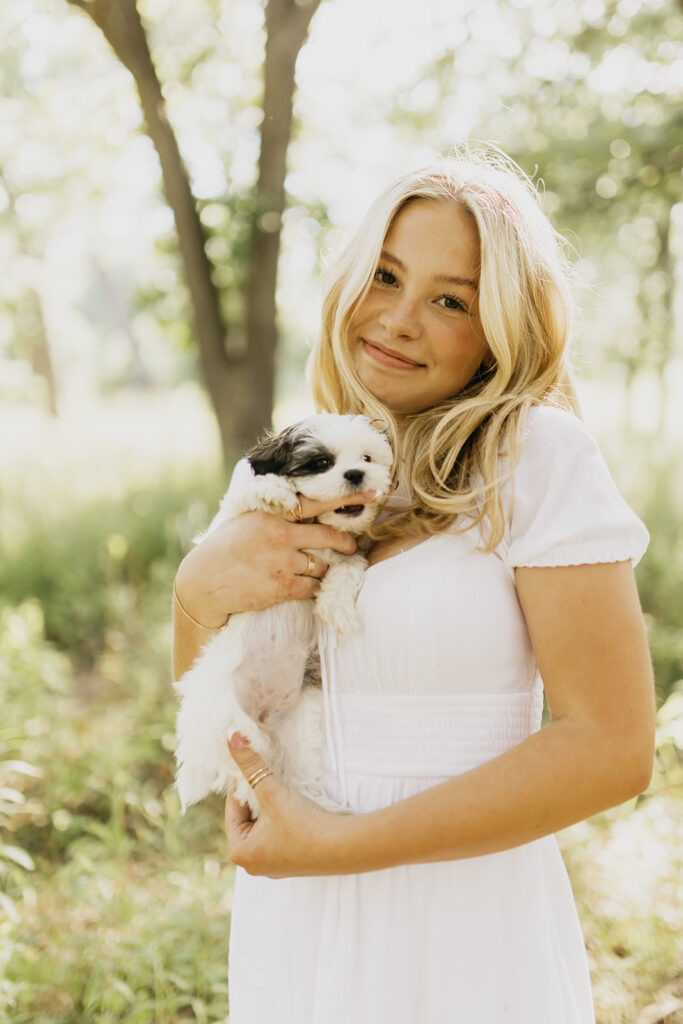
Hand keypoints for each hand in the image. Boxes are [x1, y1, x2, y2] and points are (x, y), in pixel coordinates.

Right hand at [175, 489, 376, 626]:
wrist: (203, 581)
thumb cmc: (227, 548)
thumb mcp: (249, 519)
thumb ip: (277, 513)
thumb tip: (308, 506)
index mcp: (272, 514)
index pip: (317, 501)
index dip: (348, 497)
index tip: (373, 493)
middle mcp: (279, 535)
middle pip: (329, 536)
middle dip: (346, 543)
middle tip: (351, 546)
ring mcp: (281, 562)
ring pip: (322, 565)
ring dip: (323, 568)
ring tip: (310, 569)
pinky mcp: (282, 587)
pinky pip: (312, 587)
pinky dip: (312, 587)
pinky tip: (301, 585)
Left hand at [224, 733, 344, 877]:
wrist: (345, 847)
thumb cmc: (305, 825)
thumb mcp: (273, 792)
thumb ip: (251, 765)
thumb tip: (232, 738)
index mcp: (240, 852)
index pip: (233, 807)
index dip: (240, 782)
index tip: (246, 761)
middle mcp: (252, 864)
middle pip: (247, 816)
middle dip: (255, 794)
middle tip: (263, 770)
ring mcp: (272, 864)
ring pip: (263, 823)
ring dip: (269, 804)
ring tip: (278, 786)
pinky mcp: (290, 860)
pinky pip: (277, 832)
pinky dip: (281, 816)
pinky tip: (291, 804)